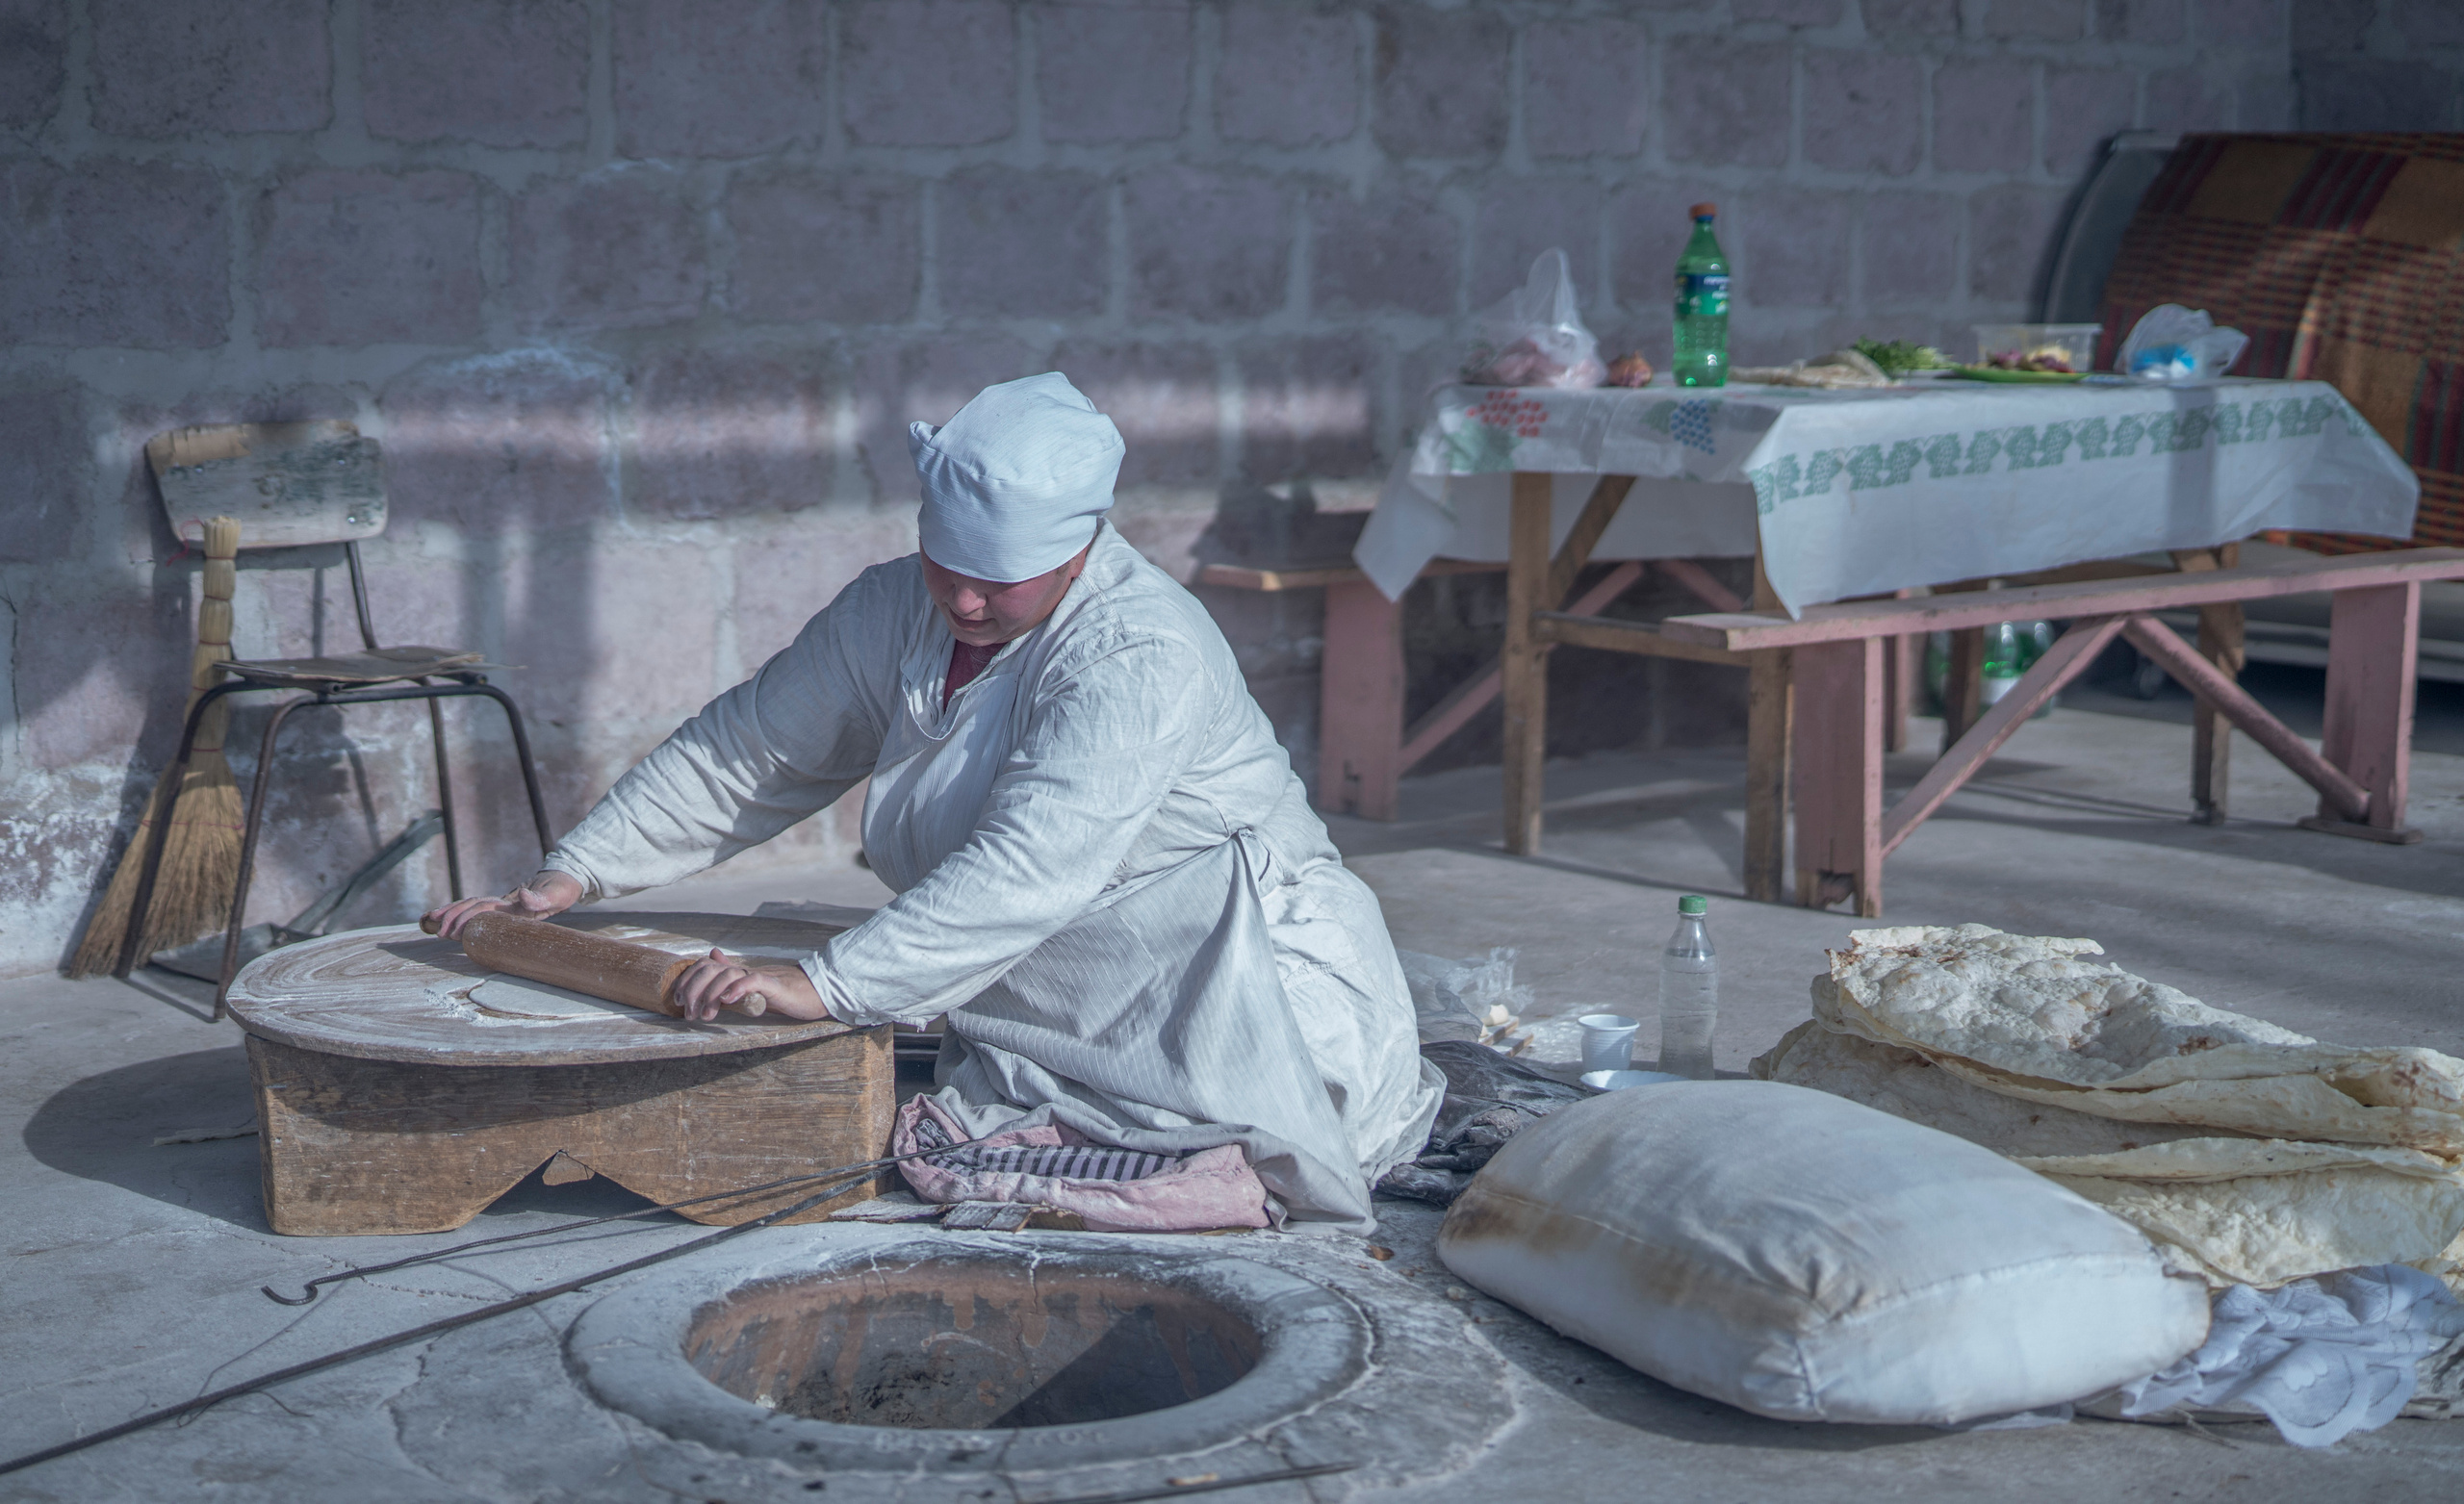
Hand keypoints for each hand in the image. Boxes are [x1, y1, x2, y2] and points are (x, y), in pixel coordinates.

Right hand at [425, 871, 583, 938]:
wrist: (565, 879)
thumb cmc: (561, 890)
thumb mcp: (556, 895)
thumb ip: (541, 898)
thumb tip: (524, 895)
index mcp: (512, 902)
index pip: (483, 910)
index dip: (467, 919)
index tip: (453, 931)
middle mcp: (503, 900)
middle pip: (471, 906)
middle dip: (453, 918)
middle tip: (439, 933)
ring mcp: (501, 902)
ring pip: (470, 906)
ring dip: (451, 914)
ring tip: (432, 924)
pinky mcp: (502, 907)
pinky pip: (476, 909)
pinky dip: (460, 913)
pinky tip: (447, 921)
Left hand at [671, 948, 828, 1021]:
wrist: (815, 992)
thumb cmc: (782, 992)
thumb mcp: (750, 983)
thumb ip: (730, 972)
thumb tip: (712, 954)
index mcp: (737, 971)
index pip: (703, 966)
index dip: (686, 980)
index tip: (678, 1000)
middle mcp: (744, 969)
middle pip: (709, 969)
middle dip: (693, 990)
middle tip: (689, 1013)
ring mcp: (759, 975)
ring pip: (726, 975)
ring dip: (711, 995)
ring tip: (706, 1015)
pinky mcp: (775, 985)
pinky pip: (753, 981)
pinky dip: (737, 989)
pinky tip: (727, 1001)